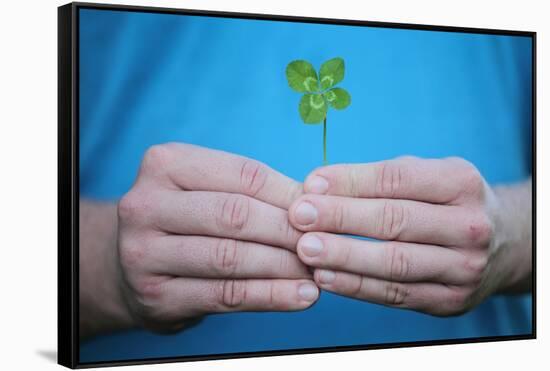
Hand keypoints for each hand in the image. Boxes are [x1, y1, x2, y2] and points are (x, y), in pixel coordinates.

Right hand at [116, 143, 317, 332]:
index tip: (324, 211)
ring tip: (318, 272)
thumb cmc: (186, 219)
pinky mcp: (155, 296)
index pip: (243, 175)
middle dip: (288, 231)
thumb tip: (315, 201)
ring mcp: (143, 253)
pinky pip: (225, 296)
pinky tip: (301, 295)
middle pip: (236, 215)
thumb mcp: (208, 189)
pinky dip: (270, 296)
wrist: (134, 264)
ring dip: (284, 266)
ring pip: (231, 257)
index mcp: (165, 164)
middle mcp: (145, 204)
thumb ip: (253, 191)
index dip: (290, 194)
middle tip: (325, 243)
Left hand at [288, 156, 531, 315]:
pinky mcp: (450, 300)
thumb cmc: (445, 203)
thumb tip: (318, 185)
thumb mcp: (427, 176)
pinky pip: (395, 294)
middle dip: (341, 217)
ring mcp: (463, 268)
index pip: (397, 179)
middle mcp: (469, 226)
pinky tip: (324, 277)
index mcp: (462, 183)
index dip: (351, 181)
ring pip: (394, 263)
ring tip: (305, 248)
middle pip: (395, 221)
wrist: (502, 247)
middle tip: (299, 215)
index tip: (310, 183)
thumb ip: (380, 178)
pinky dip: (356, 286)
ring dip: (344, 256)